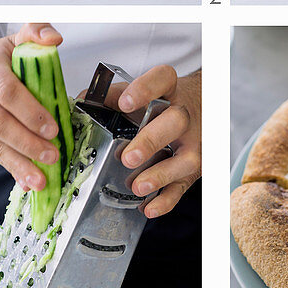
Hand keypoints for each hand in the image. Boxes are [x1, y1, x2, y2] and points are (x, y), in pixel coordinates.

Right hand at [0, 23, 65, 191]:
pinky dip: (10, 166)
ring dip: (19, 162)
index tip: (52, 127)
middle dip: (28, 142)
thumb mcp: (18, 38)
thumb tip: (54, 40)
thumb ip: (38, 32)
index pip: (7, 91)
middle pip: (0, 122)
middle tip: (52, 154)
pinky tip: (27, 177)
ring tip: (41, 177)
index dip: (30, 112)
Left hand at [96, 67, 200, 218]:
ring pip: (186, 159)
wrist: (204, 107)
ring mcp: (194, 143)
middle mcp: (186, 114)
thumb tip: (83, 102)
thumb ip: (112, 95)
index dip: (144, 90)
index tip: (125, 102)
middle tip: (128, 157)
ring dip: (160, 175)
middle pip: (176, 122)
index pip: (162, 80)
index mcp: (171, 89)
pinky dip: (166, 200)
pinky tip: (148, 207)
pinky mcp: (196, 168)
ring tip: (137, 186)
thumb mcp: (144, 91)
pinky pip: (184, 186)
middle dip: (151, 140)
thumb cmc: (165, 102)